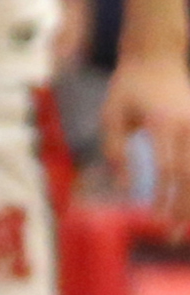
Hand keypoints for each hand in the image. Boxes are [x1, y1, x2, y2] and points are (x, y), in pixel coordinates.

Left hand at [105, 50, 189, 229]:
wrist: (156, 56)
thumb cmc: (128, 87)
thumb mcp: (112, 112)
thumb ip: (115, 148)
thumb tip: (122, 187)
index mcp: (164, 123)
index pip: (169, 169)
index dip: (164, 197)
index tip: (154, 219)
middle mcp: (188, 127)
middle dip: (184, 210)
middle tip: (174, 237)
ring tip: (186, 231)